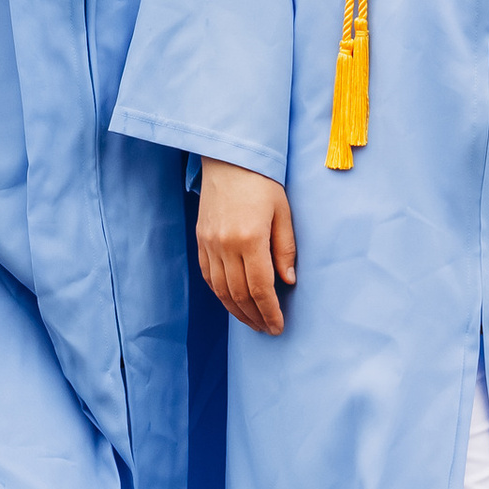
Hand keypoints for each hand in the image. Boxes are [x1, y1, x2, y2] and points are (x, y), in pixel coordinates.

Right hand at [197, 159, 295, 335]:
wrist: (229, 159)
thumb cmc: (262, 182)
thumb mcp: (283, 212)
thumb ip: (285, 249)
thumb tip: (288, 281)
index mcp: (250, 238)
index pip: (259, 288)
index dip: (269, 312)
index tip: (278, 326)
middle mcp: (225, 245)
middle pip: (239, 294)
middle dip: (255, 317)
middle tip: (267, 329)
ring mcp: (209, 243)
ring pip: (221, 290)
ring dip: (237, 311)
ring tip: (252, 321)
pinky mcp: (201, 240)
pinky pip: (209, 276)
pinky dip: (220, 294)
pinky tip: (232, 302)